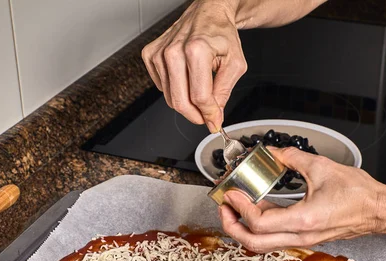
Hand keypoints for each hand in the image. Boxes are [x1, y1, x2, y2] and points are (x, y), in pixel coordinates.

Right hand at [141, 0, 247, 131]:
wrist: (208, 14)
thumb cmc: (221, 34)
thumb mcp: (235, 64)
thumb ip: (224, 92)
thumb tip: (214, 115)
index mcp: (196, 50)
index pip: (199, 96)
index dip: (208, 114)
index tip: (214, 121)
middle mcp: (174, 51)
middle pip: (180, 101)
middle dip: (196, 115)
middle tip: (206, 116)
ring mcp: (159, 53)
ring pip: (170, 97)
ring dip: (186, 102)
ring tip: (200, 91)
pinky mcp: (150, 55)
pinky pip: (162, 87)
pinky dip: (175, 90)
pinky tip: (185, 78)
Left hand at [219, 147, 385, 251]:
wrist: (379, 211)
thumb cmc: (359, 195)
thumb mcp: (323, 167)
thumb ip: (293, 158)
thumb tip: (275, 152)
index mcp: (304, 220)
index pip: (260, 223)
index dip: (240, 208)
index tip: (231, 194)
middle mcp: (301, 236)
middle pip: (254, 244)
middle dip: (232, 227)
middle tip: (224, 208)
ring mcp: (302, 239)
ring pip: (262, 244)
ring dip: (244, 228)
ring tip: (235, 207)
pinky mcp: (304, 237)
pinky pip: (274, 237)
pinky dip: (259, 226)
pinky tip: (257, 207)